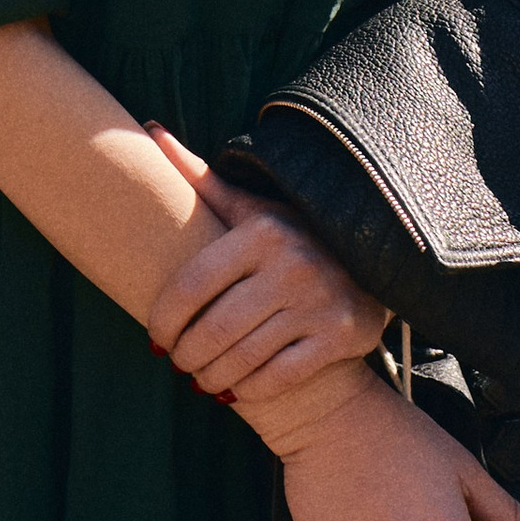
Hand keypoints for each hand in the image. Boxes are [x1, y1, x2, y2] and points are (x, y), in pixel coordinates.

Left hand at [143, 126, 388, 402]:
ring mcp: (319, 302)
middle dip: (185, 355)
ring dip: (212, 377)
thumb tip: (150, 131)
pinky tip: (237, 388)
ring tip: (200, 377)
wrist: (369, 266)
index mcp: (262, 231)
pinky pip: (278, 377)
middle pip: (213, 329)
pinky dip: (250, 389)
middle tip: (176, 363)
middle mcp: (292, 264)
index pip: (192, 284)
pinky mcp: (340, 337)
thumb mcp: (251, 208)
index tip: (154, 336)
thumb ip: (201, 179)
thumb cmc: (290, 240)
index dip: (164, 318)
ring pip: (242, 359)